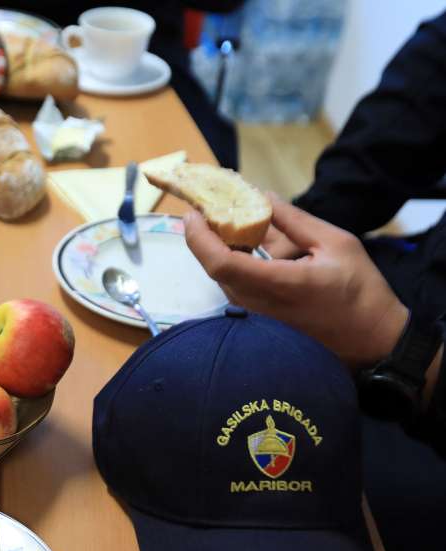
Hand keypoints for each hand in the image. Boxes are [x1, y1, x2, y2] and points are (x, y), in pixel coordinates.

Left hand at [184, 194, 408, 369]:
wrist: (370, 340)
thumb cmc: (359, 292)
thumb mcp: (335, 244)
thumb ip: (294, 221)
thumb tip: (262, 197)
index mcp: (277, 283)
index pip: (221, 262)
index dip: (199, 237)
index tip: (194, 213)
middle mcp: (258, 304)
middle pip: (215, 267)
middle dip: (207, 236)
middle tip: (211, 207)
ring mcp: (256, 315)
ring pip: (224, 276)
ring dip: (222, 248)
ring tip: (231, 219)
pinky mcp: (259, 319)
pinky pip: (236, 285)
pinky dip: (236, 262)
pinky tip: (249, 243)